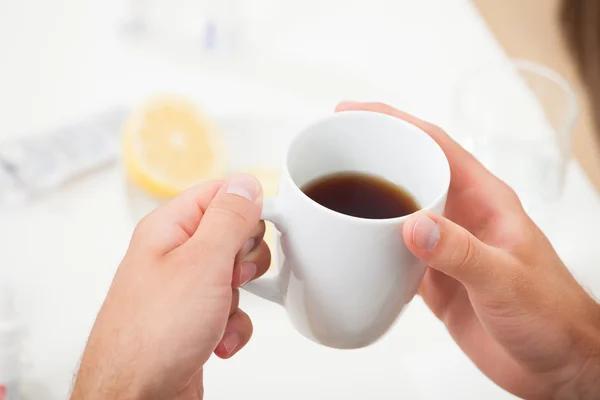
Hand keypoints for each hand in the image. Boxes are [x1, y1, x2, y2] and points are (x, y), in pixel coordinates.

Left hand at [71, 174, 269, 398]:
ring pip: (235, 275)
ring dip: (239, 298)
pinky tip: (216, 339)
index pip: (219, 193)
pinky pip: (231, 309)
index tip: (259, 229)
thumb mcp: (203, 262)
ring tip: (216, 312)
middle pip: (233, 235)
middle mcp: (174, 255)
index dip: (246, 208)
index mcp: (169, 228)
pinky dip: (232, 326)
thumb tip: (246, 184)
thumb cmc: (153, 335)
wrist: (138, 398)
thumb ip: (229, 218)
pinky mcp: (194, 319)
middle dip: (245, 260)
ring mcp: (184, 289)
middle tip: (230, 275)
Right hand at [337, 102, 599, 399]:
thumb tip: (412, 224)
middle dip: (370, 155)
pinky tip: (347, 250)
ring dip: (365, 202)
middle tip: (330, 149)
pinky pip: (393, 254)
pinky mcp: (434, 278)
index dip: (394, 121)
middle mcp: (461, 216)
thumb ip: (460, 252)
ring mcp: (445, 247)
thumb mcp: (506, 279)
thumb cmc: (550, 314)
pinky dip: (368, 249)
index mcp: (484, 199)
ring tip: (328, 195)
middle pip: (409, 171)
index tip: (355, 112)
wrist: (554, 363)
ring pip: (397, 212)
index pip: (435, 144)